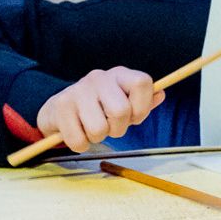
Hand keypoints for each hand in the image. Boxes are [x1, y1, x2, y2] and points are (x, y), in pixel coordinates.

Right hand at [36, 67, 164, 151]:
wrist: (59, 109)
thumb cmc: (99, 108)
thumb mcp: (124, 102)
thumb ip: (143, 101)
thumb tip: (161, 95)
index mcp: (119, 75)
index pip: (142, 82)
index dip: (143, 106)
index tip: (134, 117)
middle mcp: (99, 77)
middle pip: (121, 110)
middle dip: (119, 128)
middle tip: (111, 128)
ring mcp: (77, 90)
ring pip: (99, 128)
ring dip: (98, 138)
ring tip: (93, 129)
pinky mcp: (60, 106)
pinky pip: (79, 140)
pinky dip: (81, 144)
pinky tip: (78, 132)